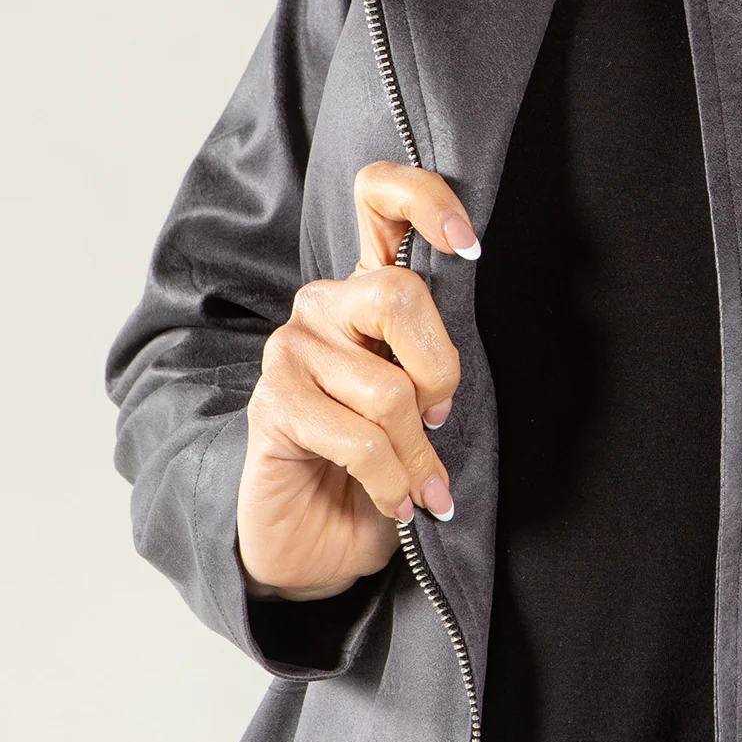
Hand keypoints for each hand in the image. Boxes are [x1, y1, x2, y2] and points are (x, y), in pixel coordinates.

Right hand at [235, 163, 477, 600]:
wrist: (320, 544)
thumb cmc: (383, 469)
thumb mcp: (428, 410)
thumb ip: (438, 368)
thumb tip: (457, 377)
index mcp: (368, 291)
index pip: (378, 196)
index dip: (425, 200)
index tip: (468, 245)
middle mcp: (324, 307)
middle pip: (400, 295)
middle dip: (440, 373)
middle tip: (440, 420)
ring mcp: (290, 351)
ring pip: (388, 389)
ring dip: (417, 454)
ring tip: (418, 485)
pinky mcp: (273, 405)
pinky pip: (359, 439)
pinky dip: (392, 480)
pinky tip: (396, 501)